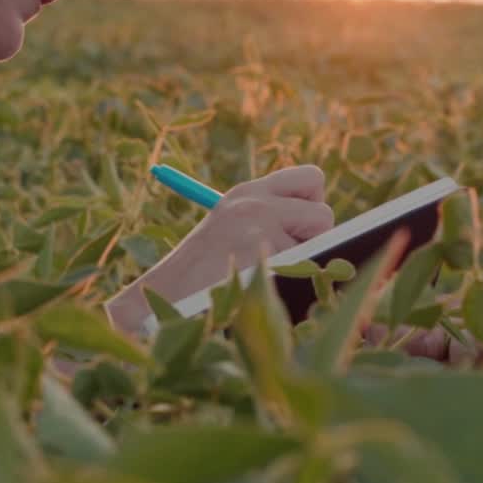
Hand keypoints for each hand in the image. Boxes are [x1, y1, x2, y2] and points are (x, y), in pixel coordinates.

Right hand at [106, 165, 332, 333]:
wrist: (154, 303)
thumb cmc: (199, 276)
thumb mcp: (233, 230)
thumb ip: (273, 219)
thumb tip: (328, 227)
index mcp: (248, 192)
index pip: (312, 178)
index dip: (315, 204)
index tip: (301, 226)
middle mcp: (254, 203)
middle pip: (324, 213)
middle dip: (314, 240)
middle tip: (285, 258)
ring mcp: (257, 227)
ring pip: (319, 245)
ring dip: (304, 265)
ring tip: (266, 277)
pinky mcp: (261, 254)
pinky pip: (304, 272)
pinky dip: (292, 286)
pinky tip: (262, 291)